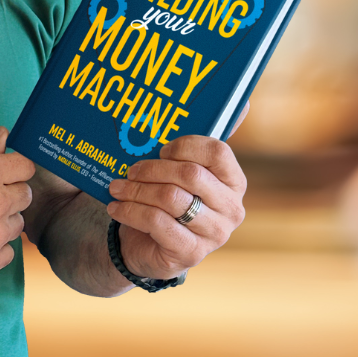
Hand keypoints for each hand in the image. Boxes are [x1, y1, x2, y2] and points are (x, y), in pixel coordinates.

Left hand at [106, 135, 246, 280]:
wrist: (150, 246)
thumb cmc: (166, 201)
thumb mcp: (175, 174)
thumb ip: (188, 147)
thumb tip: (241, 103)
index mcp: (233, 182)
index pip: (218, 152)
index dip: (184, 146)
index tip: (160, 150)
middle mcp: (232, 208)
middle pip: (190, 174)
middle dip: (152, 169)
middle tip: (129, 171)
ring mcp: (214, 233)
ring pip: (170, 198)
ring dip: (136, 190)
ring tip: (116, 189)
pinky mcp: (191, 252)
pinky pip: (157, 222)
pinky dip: (130, 211)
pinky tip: (116, 208)